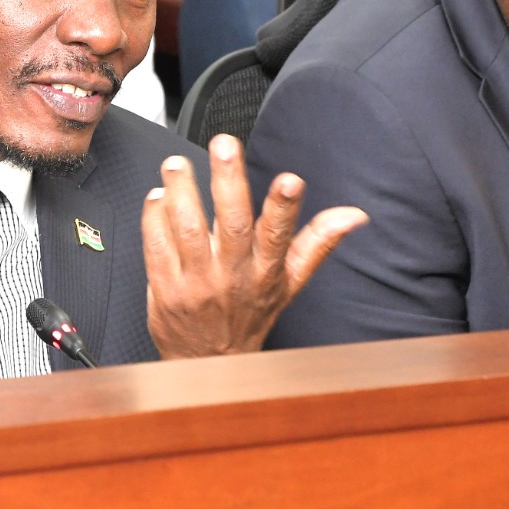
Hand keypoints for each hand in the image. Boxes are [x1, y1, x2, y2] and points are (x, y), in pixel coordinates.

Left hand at [143, 134, 366, 357]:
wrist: (209, 363)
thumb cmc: (250, 315)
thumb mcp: (290, 283)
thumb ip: (318, 243)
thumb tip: (353, 216)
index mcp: (266, 271)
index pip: (279, 236)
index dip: (285, 208)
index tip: (290, 181)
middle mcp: (233, 275)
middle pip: (232, 224)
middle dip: (229, 181)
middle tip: (225, 145)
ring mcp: (197, 283)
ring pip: (188, 230)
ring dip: (181, 193)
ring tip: (176, 165)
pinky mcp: (166, 288)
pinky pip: (158, 247)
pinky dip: (155, 218)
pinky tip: (157, 197)